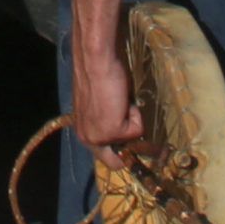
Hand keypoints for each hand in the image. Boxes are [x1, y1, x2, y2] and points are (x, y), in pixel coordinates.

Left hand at [71, 44, 143, 165]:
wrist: (95, 61)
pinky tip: (124, 97)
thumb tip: (126, 125)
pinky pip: (137, 128)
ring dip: (132, 120)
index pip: (104, 156)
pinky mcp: (112, 130)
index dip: (120, 149)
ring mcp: (99, 137)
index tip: (131, 141)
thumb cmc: (99, 75)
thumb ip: (109, 119)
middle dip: (129, 150)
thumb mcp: (102, 104)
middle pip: (115, 162)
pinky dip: (136, 112)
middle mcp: (87, 139)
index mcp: (83, 132)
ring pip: (131, 139)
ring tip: (122, 100)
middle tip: (140, 137)